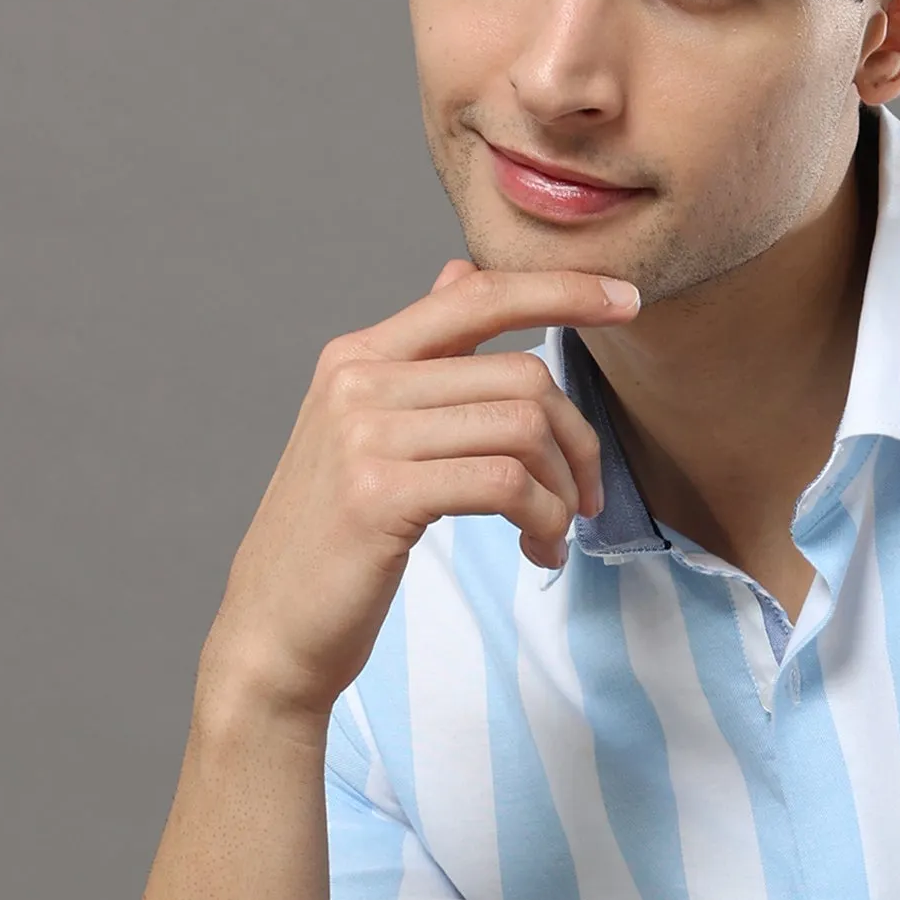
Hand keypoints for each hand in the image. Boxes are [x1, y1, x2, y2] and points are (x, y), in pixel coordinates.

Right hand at [204, 258, 640, 716]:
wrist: (273, 627)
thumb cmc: (335, 541)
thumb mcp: (369, 434)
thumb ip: (421, 357)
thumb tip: (463, 272)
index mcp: (359, 355)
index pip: (476, 293)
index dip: (560, 288)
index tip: (626, 299)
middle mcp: (359, 380)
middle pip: (521, 374)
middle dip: (578, 442)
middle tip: (584, 500)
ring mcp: (365, 434)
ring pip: (523, 429)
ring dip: (563, 493)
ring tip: (554, 536)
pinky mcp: (381, 493)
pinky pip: (506, 484)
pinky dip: (544, 521)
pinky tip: (538, 552)